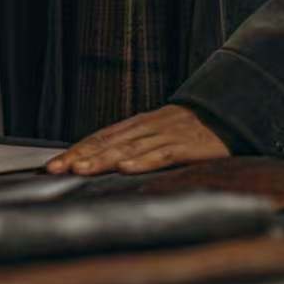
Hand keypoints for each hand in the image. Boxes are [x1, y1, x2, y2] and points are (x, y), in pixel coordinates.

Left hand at [45, 105, 231, 175]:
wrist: (231, 114)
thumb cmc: (192, 129)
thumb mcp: (159, 133)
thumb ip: (134, 145)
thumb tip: (104, 162)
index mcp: (138, 125)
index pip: (99, 137)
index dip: (76, 151)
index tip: (52, 165)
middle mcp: (147, 128)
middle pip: (106, 142)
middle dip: (79, 156)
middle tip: (54, 169)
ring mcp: (166, 135)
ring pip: (128, 148)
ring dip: (102, 159)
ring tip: (80, 169)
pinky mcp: (187, 146)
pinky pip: (162, 154)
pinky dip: (142, 161)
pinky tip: (125, 169)